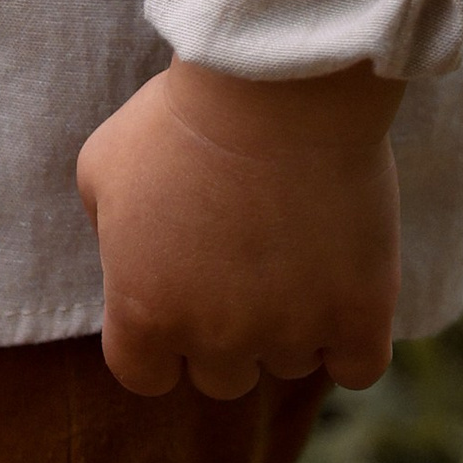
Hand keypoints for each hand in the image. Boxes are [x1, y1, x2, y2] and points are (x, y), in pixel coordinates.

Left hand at [75, 58, 401, 397]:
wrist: (272, 86)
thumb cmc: (180, 117)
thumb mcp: (103, 164)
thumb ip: (104, 228)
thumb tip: (126, 256)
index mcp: (143, 312)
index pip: (143, 374)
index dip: (159, 338)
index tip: (179, 294)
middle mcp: (216, 339)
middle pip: (222, 376)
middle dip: (227, 330)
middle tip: (242, 261)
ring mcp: (290, 334)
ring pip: (290, 363)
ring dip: (291, 323)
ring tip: (293, 246)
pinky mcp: (359, 318)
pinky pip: (357, 367)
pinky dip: (352, 338)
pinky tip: (343, 289)